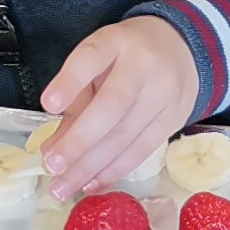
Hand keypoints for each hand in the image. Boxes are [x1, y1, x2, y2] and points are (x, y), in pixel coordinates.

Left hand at [37, 15, 196, 199]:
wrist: (182, 50)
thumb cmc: (126, 57)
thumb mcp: (99, 62)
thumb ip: (75, 100)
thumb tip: (50, 149)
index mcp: (117, 42)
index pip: (92, 58)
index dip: (70, 82)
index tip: (48, 105)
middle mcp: (144, 66)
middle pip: (111, 107)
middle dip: (79, 141)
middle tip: (51, 165)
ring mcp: (164, 94)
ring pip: (125, 136)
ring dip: (91, 166)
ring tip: (63, 187)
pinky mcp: (174, 120)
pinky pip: (142, 150)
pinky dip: (113, 170)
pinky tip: (91, 183)